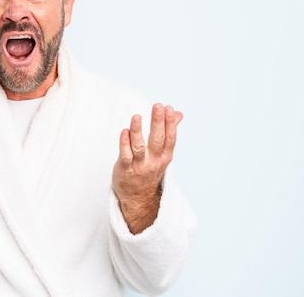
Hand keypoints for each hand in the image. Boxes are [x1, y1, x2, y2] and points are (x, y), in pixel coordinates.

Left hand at [112, 103, 182, 232]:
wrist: (138, 198)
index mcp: (164, 157)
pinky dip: (124, 143)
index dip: (170, 124)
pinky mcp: (125, 169)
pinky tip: (124, 131)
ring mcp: (139, 166)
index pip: (170, 138)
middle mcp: (154, 161)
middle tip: (158, 106)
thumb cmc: (149, 169)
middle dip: (158, 123)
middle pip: (157, 140)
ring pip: (139, 147)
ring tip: (137, 116)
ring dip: (138, 131)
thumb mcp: (162, 154)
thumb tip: (179, 113)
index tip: (169, 108)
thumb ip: (169, 132)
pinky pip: (125, 155)